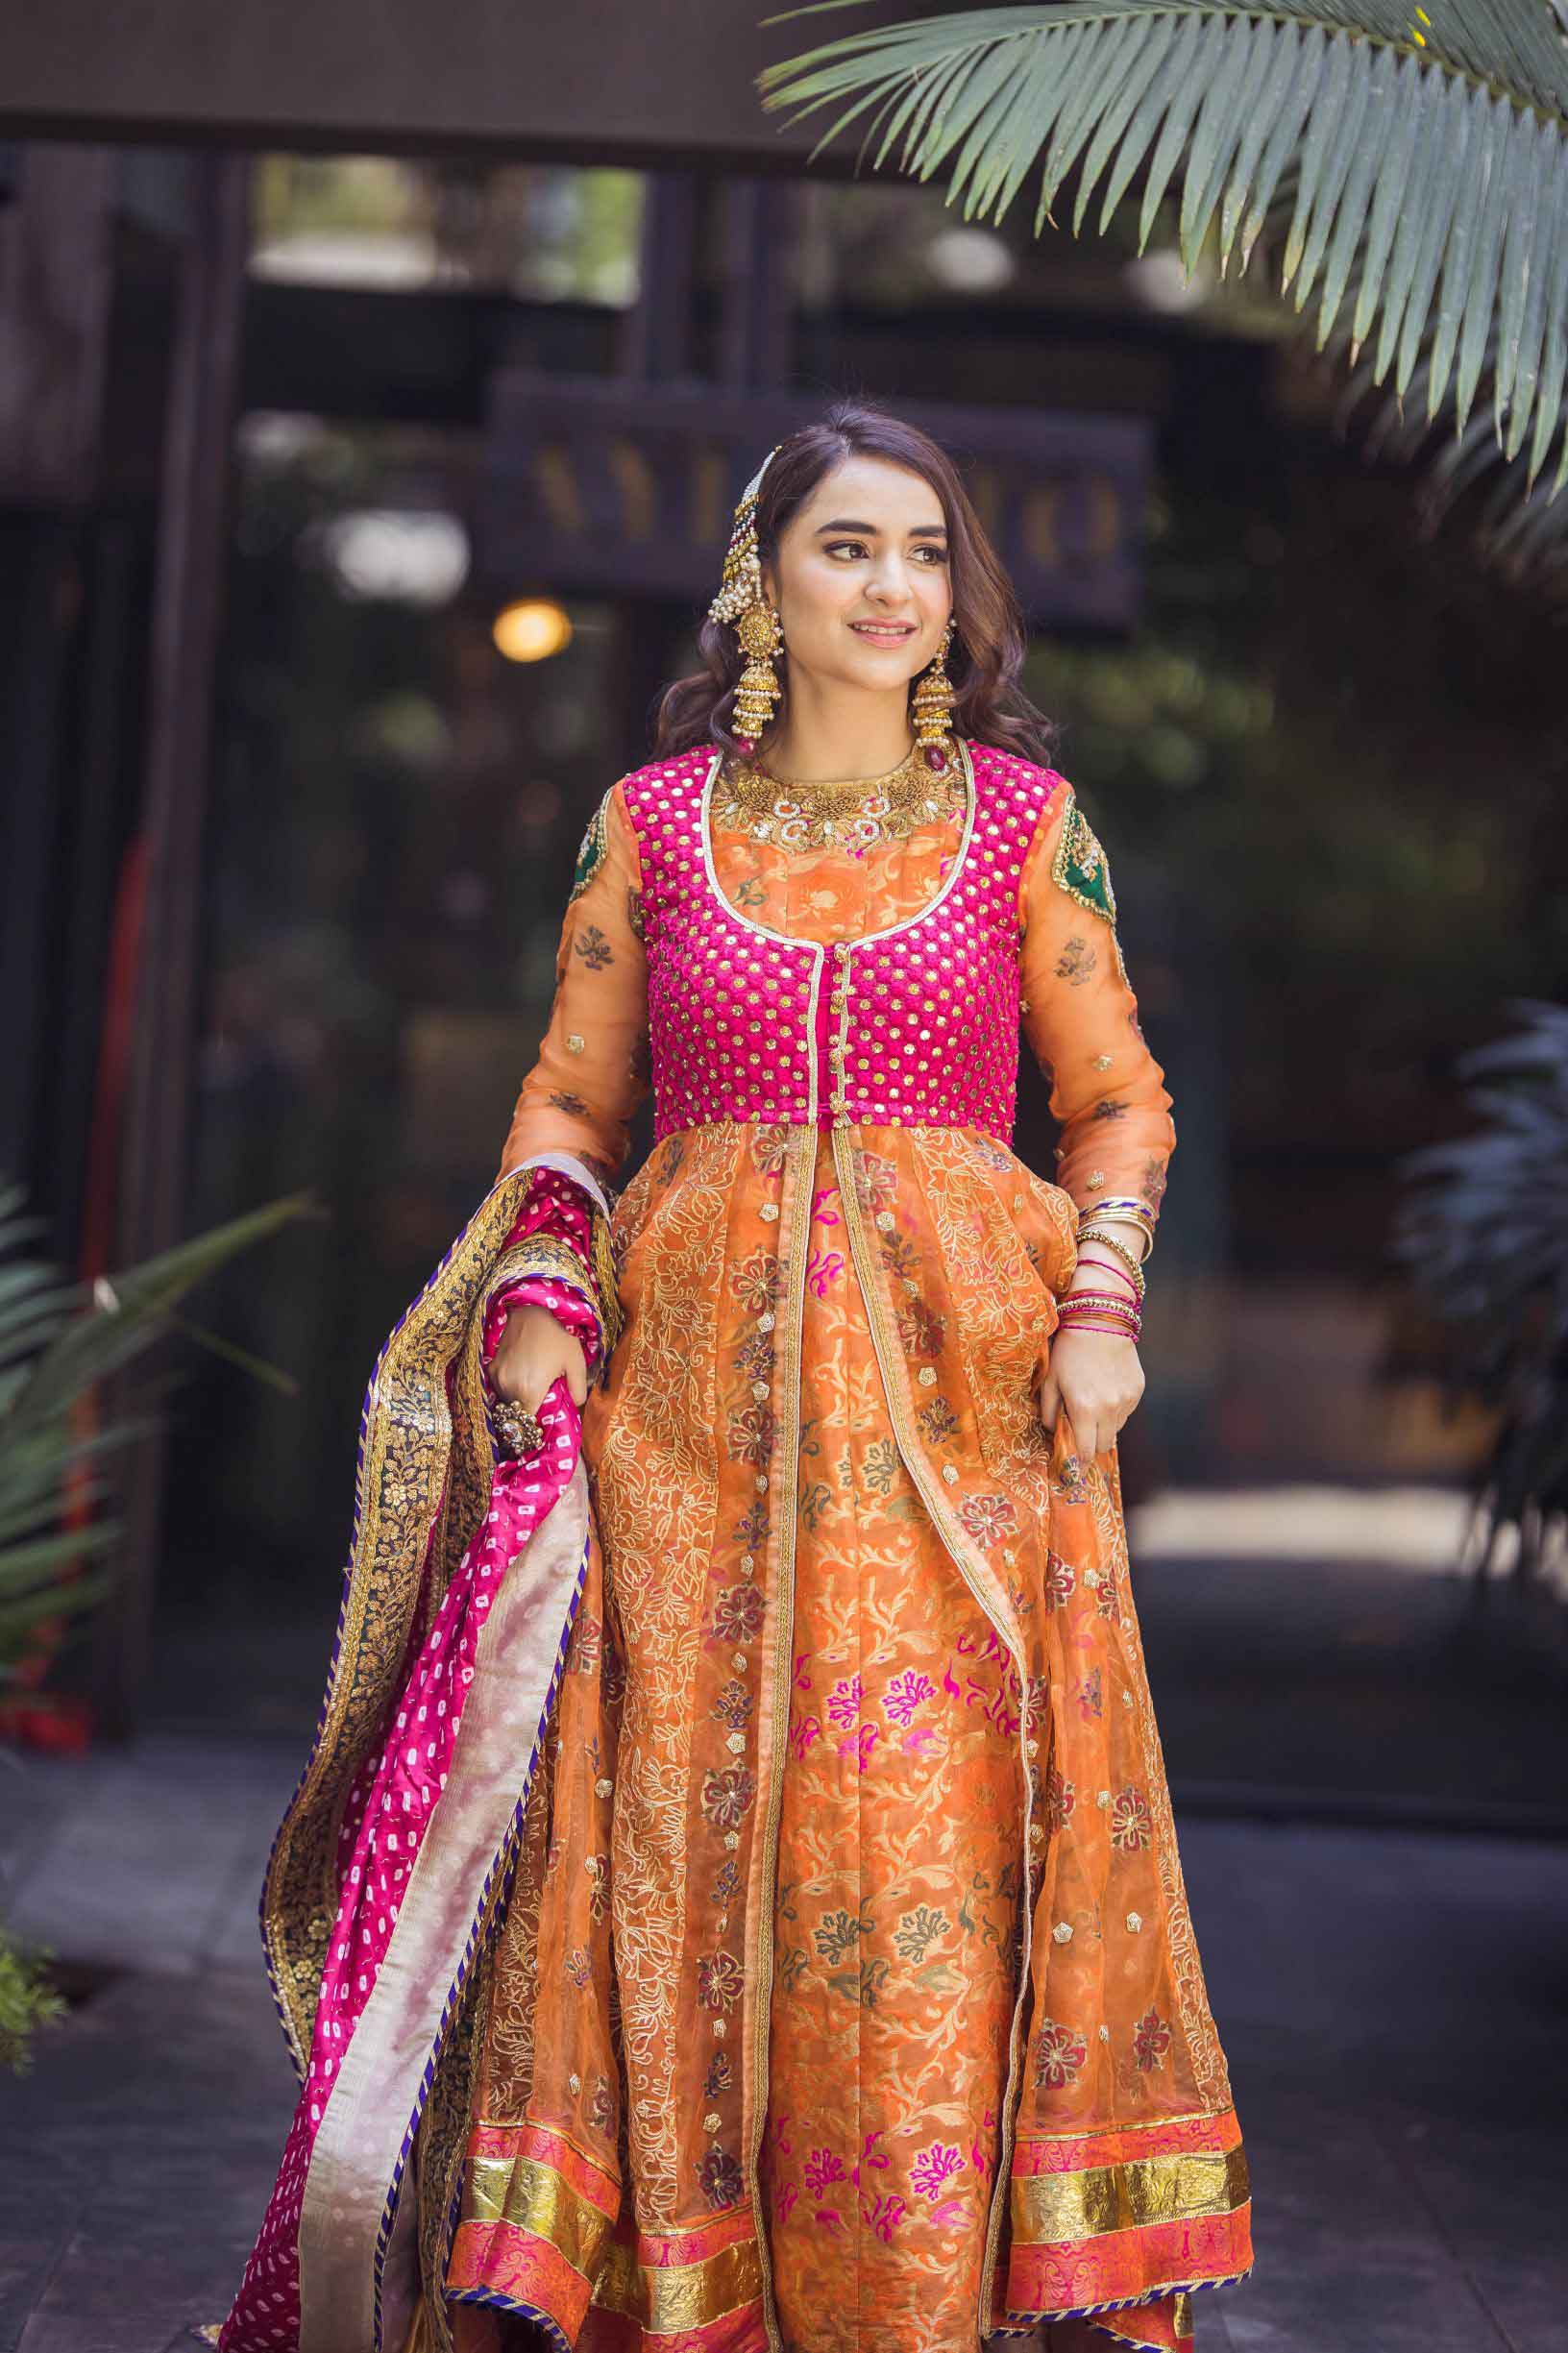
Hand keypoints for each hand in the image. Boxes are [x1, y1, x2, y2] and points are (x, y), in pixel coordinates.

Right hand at [491, 1302, 588, 1411]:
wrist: (529, 1312)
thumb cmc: (555, 1336)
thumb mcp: (576, 1360)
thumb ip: (578, 1388)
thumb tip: (574, 1405)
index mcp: (530, 1390)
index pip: (528, 1422)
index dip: (536, 1424)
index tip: (543, 1418)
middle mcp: (509, 1387)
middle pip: (518, 1412)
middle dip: (529, 1410)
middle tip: (542, 1399)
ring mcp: (498, 1378)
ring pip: (508, 1401)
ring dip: (518, 1399)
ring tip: (532, 1384)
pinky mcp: (491, 1369)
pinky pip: (501, 1387)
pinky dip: (510, 1386)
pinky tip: (523, 1373)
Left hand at [1035, 1328, 1143, 1459]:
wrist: (1100, 1320)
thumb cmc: (1069, 1350)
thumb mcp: (1050, 1381)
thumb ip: (1049, 1412)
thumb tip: (1053, 1433)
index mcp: (1085, 1409)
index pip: (1085, 1452)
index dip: (1078, 1462)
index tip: (1073, 1467)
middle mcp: (1110, 1409)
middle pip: (1103, 1446)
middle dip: (1091, 1444)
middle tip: (1081, 1434)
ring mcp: (1127, 1400)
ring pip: (1116, 1429)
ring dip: (1104, 1426)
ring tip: (1092, 1404)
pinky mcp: (1138, 1390)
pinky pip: (1126, 1411)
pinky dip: (1116, 1409)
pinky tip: (1105, 1389)